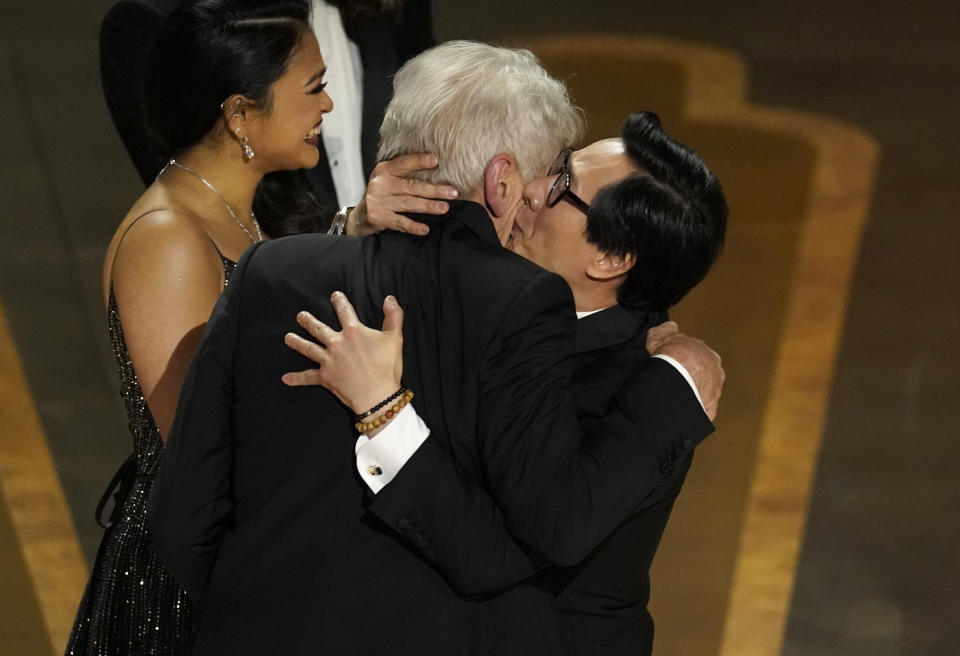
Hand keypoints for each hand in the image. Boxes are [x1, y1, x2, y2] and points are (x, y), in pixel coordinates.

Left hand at [282, 292, 404, 414]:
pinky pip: (308, 377)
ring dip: (297, 342)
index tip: (334, 296)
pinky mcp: (325, 377)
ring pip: (309, 349)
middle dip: (309, 321)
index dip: (339, 302)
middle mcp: (337, 343)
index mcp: (353, 332)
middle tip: (300, 316)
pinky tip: (285, 378)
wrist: (378, 395)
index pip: (345, 312)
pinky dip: (296, 378)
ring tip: (288, 337)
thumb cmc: (387, 367)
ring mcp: (328, 360)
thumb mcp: (395, 338)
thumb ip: (393, 316)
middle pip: (319, 329)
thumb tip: (389, 299)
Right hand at [349, 153, 458, 235]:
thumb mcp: (388, 178)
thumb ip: (405, 173)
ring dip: (428, 206)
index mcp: (385, 170)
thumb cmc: (382, 194)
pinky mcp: (378, 217)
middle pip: (411, 186)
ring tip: (444, 208)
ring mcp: (379, 201)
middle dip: (434, 190)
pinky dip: (413, 226)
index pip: (404, 163)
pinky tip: (425, 229)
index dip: (419, 161)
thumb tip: (436, 165)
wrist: (359, 216)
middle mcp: (381, 184)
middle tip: (452, 192)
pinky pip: (399, 222)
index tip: (435, 161)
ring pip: (408, 203)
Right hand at [647, 321, 724, 421]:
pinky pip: (701, 409)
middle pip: (704, 375)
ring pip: (704, 392)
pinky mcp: (709, 408)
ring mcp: (714, 391)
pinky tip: (681, 408)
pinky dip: (692, 408)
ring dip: (693, 393)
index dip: (686, 360)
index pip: (699, 357)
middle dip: (692, 377)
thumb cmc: (671, 358)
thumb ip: (667, 330)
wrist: (676, 380)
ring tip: (677, 395)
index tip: (676, 364)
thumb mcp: (661, 335)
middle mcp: (715, 372)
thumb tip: (670, 327)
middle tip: (676, 381)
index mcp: (707, 354)